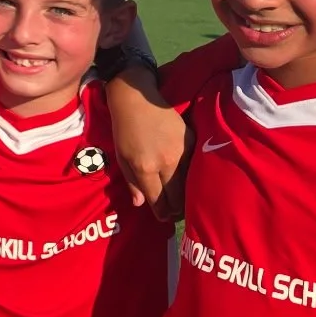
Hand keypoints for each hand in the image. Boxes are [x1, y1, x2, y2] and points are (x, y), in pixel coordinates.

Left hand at [105, 73, 189, 221]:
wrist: (137, 99)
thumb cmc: (124, 129)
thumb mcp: (121, 157)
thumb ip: (132, 183)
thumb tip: (141, 204)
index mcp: (145, 167)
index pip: (159, 200)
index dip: (162, 213)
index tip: (163, 217)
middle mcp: (166, 162)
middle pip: (178, 197)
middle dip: (176, 208)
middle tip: (174, 211)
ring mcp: (182, 151)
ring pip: (190, 184)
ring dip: (186, 194)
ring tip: (182, 198)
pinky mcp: (191, 141)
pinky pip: (194, 166)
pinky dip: (191, 175)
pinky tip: (189, 180)